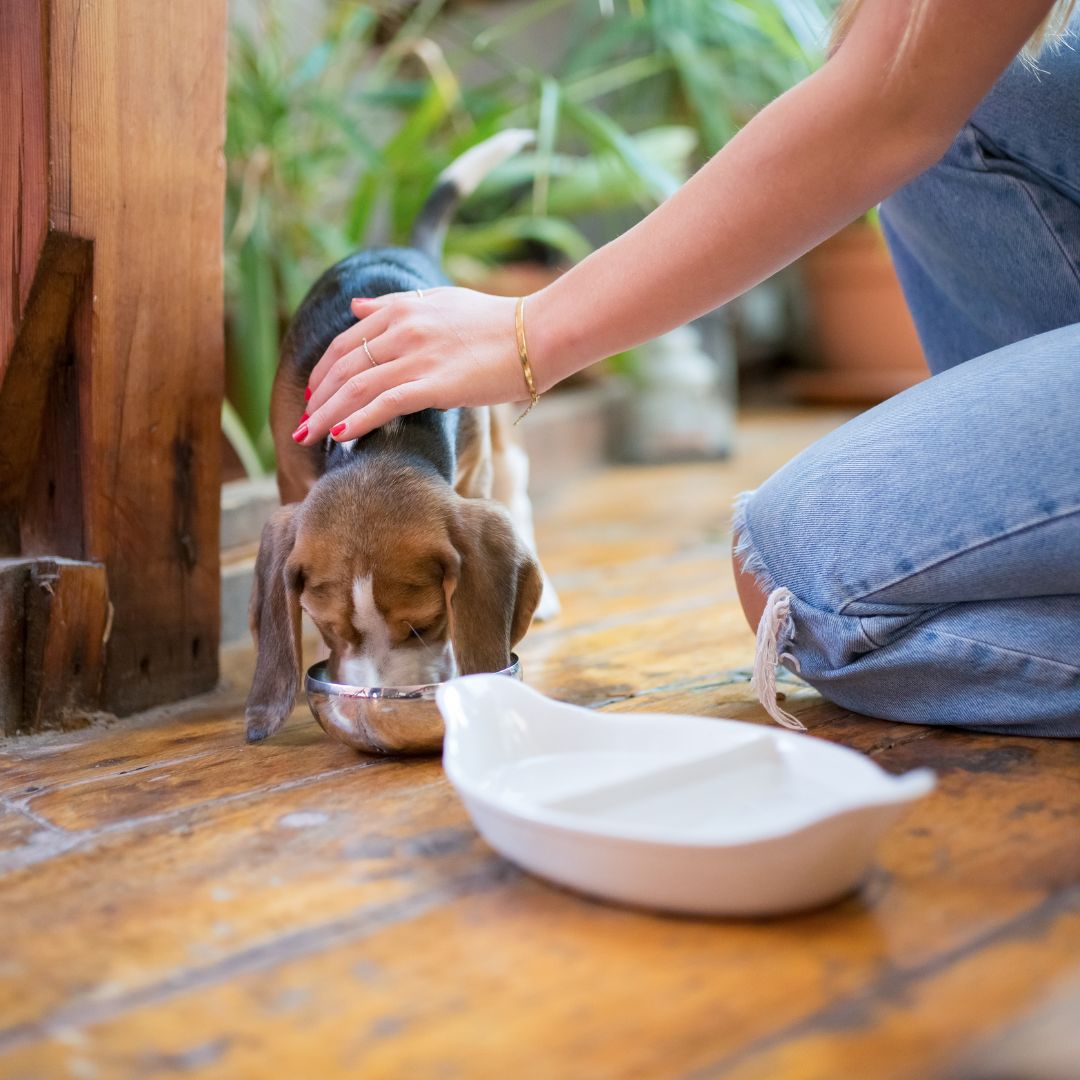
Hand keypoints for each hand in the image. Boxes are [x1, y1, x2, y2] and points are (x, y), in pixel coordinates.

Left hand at [293, 287, 531, 444]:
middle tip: (302, 425)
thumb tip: (356, 307)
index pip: (346, 342)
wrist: (538, 333)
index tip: (314, 395)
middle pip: (343, 366)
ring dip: (327, 414)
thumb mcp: (440, 300)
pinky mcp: (434, 383)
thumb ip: (394, 303)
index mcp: (401, 308)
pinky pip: (383, 404)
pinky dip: (356, 419)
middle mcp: (402, 328)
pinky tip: (340, 436)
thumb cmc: (496, 322)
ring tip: (307, 437)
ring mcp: (417, 355)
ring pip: (356, 387)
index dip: (324, 371)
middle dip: (317, 398)